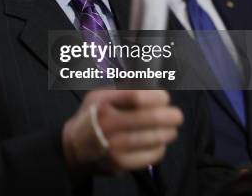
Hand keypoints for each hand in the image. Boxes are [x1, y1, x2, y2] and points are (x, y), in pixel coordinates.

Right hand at [62, 90, 182, 173]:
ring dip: (167, 133)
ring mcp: (114, 146)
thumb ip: (122, 90)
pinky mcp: (120, 163)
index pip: (136, 97)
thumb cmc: (91, 117)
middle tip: (177, 116)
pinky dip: (159, 149)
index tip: (165, 98)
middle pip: (148, 118)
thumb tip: (151, 87)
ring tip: (171, 130)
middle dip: (169, 116)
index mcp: (103, 104)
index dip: (156, 97)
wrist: (74, 147)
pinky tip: (158, 144)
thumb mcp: (98, 96)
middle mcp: (108, 124)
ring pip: (152, 139)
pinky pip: (150, 156)